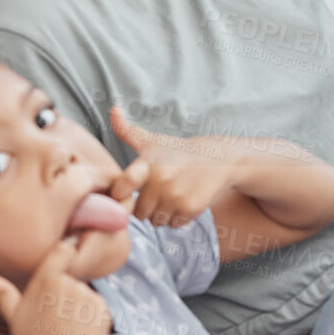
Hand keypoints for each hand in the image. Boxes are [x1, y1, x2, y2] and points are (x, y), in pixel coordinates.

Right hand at [0, 232, 112, 334]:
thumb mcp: (14, 317)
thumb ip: (0, 293)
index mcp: (47, 280)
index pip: (63, 250)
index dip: (64, 255)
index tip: (60, 267)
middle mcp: (69, 283)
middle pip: (70, 279)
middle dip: (64, 294)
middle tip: (54, 320)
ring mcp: (88, 297)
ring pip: (82, 294)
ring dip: (76, 307)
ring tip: (65, 330)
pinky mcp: (103, 309)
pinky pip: (95, 307)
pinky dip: (89, 318)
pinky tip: (79, 334)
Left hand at [107, 106, 239, 228]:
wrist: (219, 159)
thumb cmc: (179, 151)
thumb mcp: (154, 140)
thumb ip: (128, 130)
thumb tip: (113, 109)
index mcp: (148, 162)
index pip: (123, 185)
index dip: (119, 194)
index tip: (125, 193)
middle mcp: (161, 179)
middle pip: (139, 212)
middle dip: (146, 207)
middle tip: (158, 193)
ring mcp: (176, 195)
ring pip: (155, 221)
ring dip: (161, 215)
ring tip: (171, 196)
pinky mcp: (190, 208)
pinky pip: (173, 225)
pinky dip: (177, 218)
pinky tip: (184, 201)